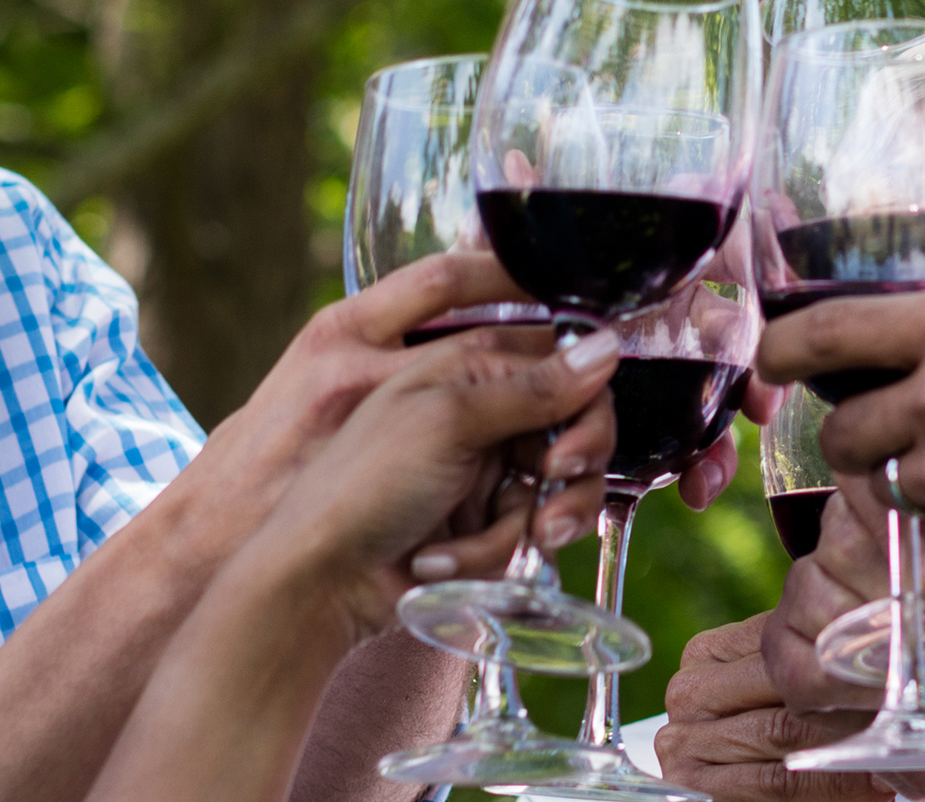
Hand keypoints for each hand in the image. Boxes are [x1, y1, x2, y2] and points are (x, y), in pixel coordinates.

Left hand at [223, 322, 623, 634]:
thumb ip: (531, 388)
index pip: (561, 368)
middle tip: (550, 507)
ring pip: (554, 492)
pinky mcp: (474, 523)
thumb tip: (606, 344)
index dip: (581, 409)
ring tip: (498, 544)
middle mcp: (476, 413)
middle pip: (570, 432)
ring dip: (520, 526)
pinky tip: (438, 562)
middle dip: (565, 477)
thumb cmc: (360, 484)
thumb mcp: (446, 421)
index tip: (570, 454)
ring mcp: (476, 470)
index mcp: (464, 367)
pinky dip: (485, 553)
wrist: (318, 580)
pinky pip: (519, 535)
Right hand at [654, 488, 924, 800]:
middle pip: (840, 536)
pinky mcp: (790, 655)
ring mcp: (813, 596)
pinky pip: (786, 654)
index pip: (871, 476)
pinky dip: (834, 681)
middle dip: (890, 588)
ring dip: (866, 639)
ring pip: (809, 591)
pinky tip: (877, 694)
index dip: (895, 514)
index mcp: (907, 517)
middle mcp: (850, 545)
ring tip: (918, 668)